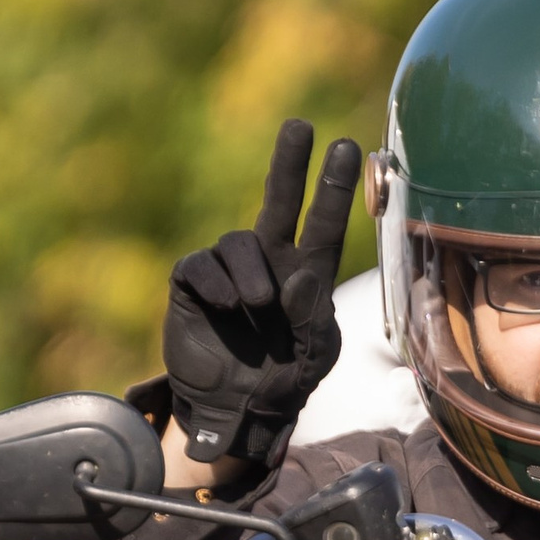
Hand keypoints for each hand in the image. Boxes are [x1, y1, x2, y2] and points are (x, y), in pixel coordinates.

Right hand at [163, 119, 362, 479]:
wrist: (235, 412)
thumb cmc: (284, 380)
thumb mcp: (314, 355)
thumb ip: (314, 317)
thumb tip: (302, 276)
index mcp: (306, 275)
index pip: (324, 225)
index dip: (335, 188)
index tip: (347, 147)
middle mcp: (268, 263)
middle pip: (278, 200)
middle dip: (290, 163)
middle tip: (300, 127)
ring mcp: (229, 271)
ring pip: (239, 242)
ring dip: (250, 273)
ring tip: (255, 308)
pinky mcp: (192, 283)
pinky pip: (201, 265)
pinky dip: (215, 283)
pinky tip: (225, 306)